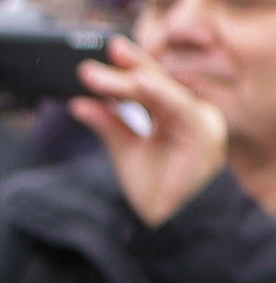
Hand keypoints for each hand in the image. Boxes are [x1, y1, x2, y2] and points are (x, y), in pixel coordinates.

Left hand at [73, 36, 228, 226]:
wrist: (171, 223)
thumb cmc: (156, 188)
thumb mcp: (124, 149)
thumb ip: (107, 123)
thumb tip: (78, 102)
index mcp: (173, 114)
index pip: (146, 85)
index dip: (123, 70)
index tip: (94, 58)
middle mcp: (189, 113)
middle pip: (154, 83)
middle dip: (124, 68)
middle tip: (90, 60)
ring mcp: (200, 122)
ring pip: (161, 92)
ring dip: (128, 81)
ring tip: (96, 74)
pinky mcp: (204, 134)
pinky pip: (180, 108)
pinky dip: (159, 93)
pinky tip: (139, 82)